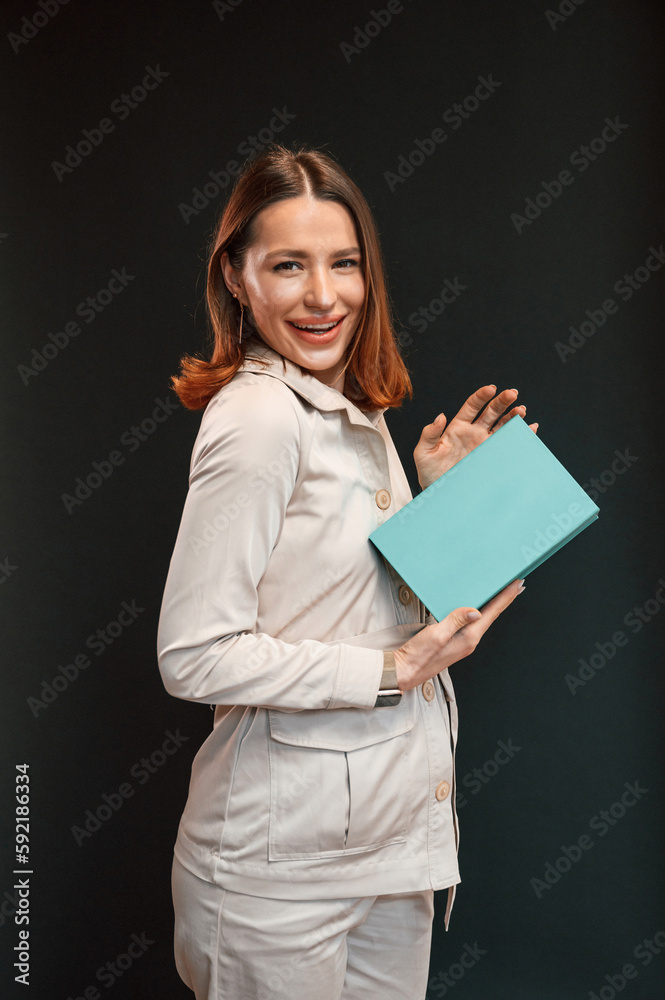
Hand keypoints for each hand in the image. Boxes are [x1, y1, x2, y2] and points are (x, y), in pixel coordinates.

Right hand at [393, 578, 524, 690]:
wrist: (405, 671)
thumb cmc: (418, 656)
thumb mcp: (436, 634)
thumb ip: (456, 620)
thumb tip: (476, 611)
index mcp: (469, 638)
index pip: (492, 613)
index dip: (505, 597)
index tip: (516, 584)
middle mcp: (469, 641)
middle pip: (491, 615)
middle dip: (504, 599)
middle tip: (516, 584)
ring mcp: (463, 642)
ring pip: (482, 619)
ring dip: (493, 604)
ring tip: (501, 592)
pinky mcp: (455, 641)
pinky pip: (471, 623)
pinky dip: (479, 611)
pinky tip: (477, 606)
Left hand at [414, 386, 538, 489]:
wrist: (441, 494)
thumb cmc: (430, 473)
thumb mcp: (423, 453)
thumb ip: (430, 434)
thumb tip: (440, 416)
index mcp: (458, 427)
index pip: (472, 406)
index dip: (482, 396)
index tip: (491, 389)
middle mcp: (474, 433)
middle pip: (491, 412)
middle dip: (502, 401)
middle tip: (512, 393)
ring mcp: (485, 444)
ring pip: (503, 425)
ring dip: (513, 416)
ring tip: (521, 410)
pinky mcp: (493, 457)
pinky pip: (509, 443)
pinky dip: (521, 435)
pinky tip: (531, 428)